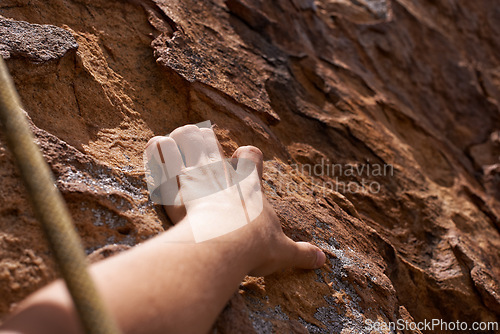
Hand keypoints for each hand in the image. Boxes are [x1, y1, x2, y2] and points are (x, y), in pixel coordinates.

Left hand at [145, 124, 325, 275]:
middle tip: (200, 149)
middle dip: (203, 141)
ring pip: (186, 140)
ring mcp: (197, 175)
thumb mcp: (282, 251)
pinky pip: (161, 156)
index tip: (244, 161)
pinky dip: (156, 154)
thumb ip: (301, 253)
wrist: (223, 244)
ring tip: (172, 146)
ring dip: (179, 142)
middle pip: (211, 140)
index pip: (251, 157)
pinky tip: (154, 152)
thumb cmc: (254, 245)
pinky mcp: (174, 184)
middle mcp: (222, 174)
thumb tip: (323, 261)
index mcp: (248, 185)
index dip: (247, 158)